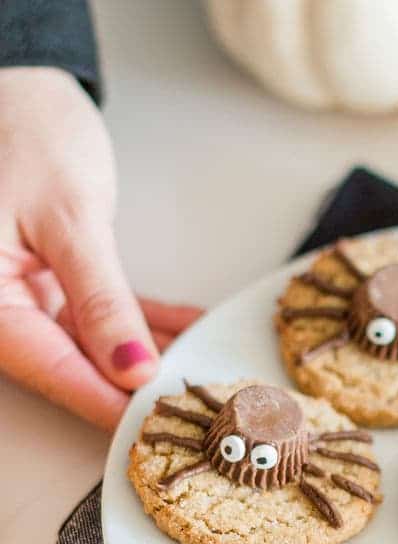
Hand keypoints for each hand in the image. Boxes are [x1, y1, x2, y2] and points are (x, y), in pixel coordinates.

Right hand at [0, 67, 201, 430]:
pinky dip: (141, 324)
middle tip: (194, 405)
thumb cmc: (23, 132)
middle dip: (135, 385)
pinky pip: (97, 317)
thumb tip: (131, 367)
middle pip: (71, 366)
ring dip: (147, 355)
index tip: (156, 427)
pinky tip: (186, 329)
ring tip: (203, 365)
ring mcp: (21, 298)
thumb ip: (101, 299)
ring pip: (91, 346)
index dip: (108, 404)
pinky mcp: (46, 284)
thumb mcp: (69, 219)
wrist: (14, 85)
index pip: (52, 370)